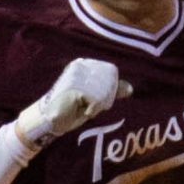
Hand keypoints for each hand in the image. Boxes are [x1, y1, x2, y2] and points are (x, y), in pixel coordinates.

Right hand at [10, 57, 129, 148]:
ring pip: (104, 93)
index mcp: (85, 64)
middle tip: (87, 106)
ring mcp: (76, 75)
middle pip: (109, 85)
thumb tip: (130, 88)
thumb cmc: (74, 108)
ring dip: (97, 106)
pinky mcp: (74, 87)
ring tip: (83, 108)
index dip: (108, 93)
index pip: (111, 76)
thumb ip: (112, 92)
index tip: (93, 100)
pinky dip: (92, 110)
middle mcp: (80, 65)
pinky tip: (81, 110)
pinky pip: (96, 101)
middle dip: (102, 101)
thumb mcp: (96, 99)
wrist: (53, 119)